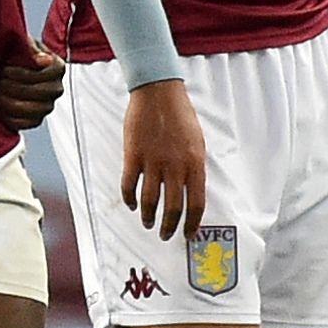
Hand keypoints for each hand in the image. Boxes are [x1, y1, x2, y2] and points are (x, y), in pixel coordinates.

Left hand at [0, 44, 66, 131]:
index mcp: (57, 67)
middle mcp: (56, 88)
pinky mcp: (34, 120)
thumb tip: (44, 60)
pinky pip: (24, 123)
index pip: (47, 74)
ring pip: (32, 110)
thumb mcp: (20, 43)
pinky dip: (7, 115)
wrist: (0, 68)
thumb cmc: (11, 52)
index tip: (4, 68)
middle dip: (13, 86)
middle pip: (39, 92)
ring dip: (8, 100)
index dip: (23, 73)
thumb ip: (30, 48)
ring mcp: (46, 106)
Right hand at [122, 77, 207, 240]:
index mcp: (195, 163)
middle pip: (172, 208)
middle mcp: (175, 166)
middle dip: (169, 227)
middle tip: (166, 235)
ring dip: (148, 217)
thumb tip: (191, 190)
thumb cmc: (180, 114)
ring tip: (148, 223)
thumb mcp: (197, 142)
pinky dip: (129, 199)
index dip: (192, 223)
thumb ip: (194, 167)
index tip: (188, 234)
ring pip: (149, 201)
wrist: (158, 93)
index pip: (196, 203)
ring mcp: (153, 162)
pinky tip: (131, 204)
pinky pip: (129, 185)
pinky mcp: (134, 156)